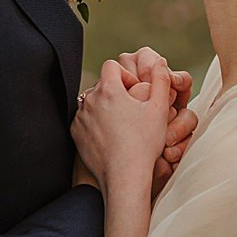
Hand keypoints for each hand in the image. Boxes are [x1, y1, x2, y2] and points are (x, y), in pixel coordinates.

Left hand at [72, 59, 173, 196]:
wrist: (124, 175)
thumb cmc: (144, 143)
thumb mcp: (159, 109)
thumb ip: (160, 81)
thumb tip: (159, 62)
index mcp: (109, 89)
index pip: (112, 66)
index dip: (126, 76)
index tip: (135, 92)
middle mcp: (89, 100)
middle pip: (102, 84)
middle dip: (116, 92)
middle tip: (132, 111)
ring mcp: (80, 117)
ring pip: (93, 102)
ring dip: (105, 107)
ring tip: (122, 125)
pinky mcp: (75, 132)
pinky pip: (85, 119)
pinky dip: (95, 123)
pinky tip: (111, 136)